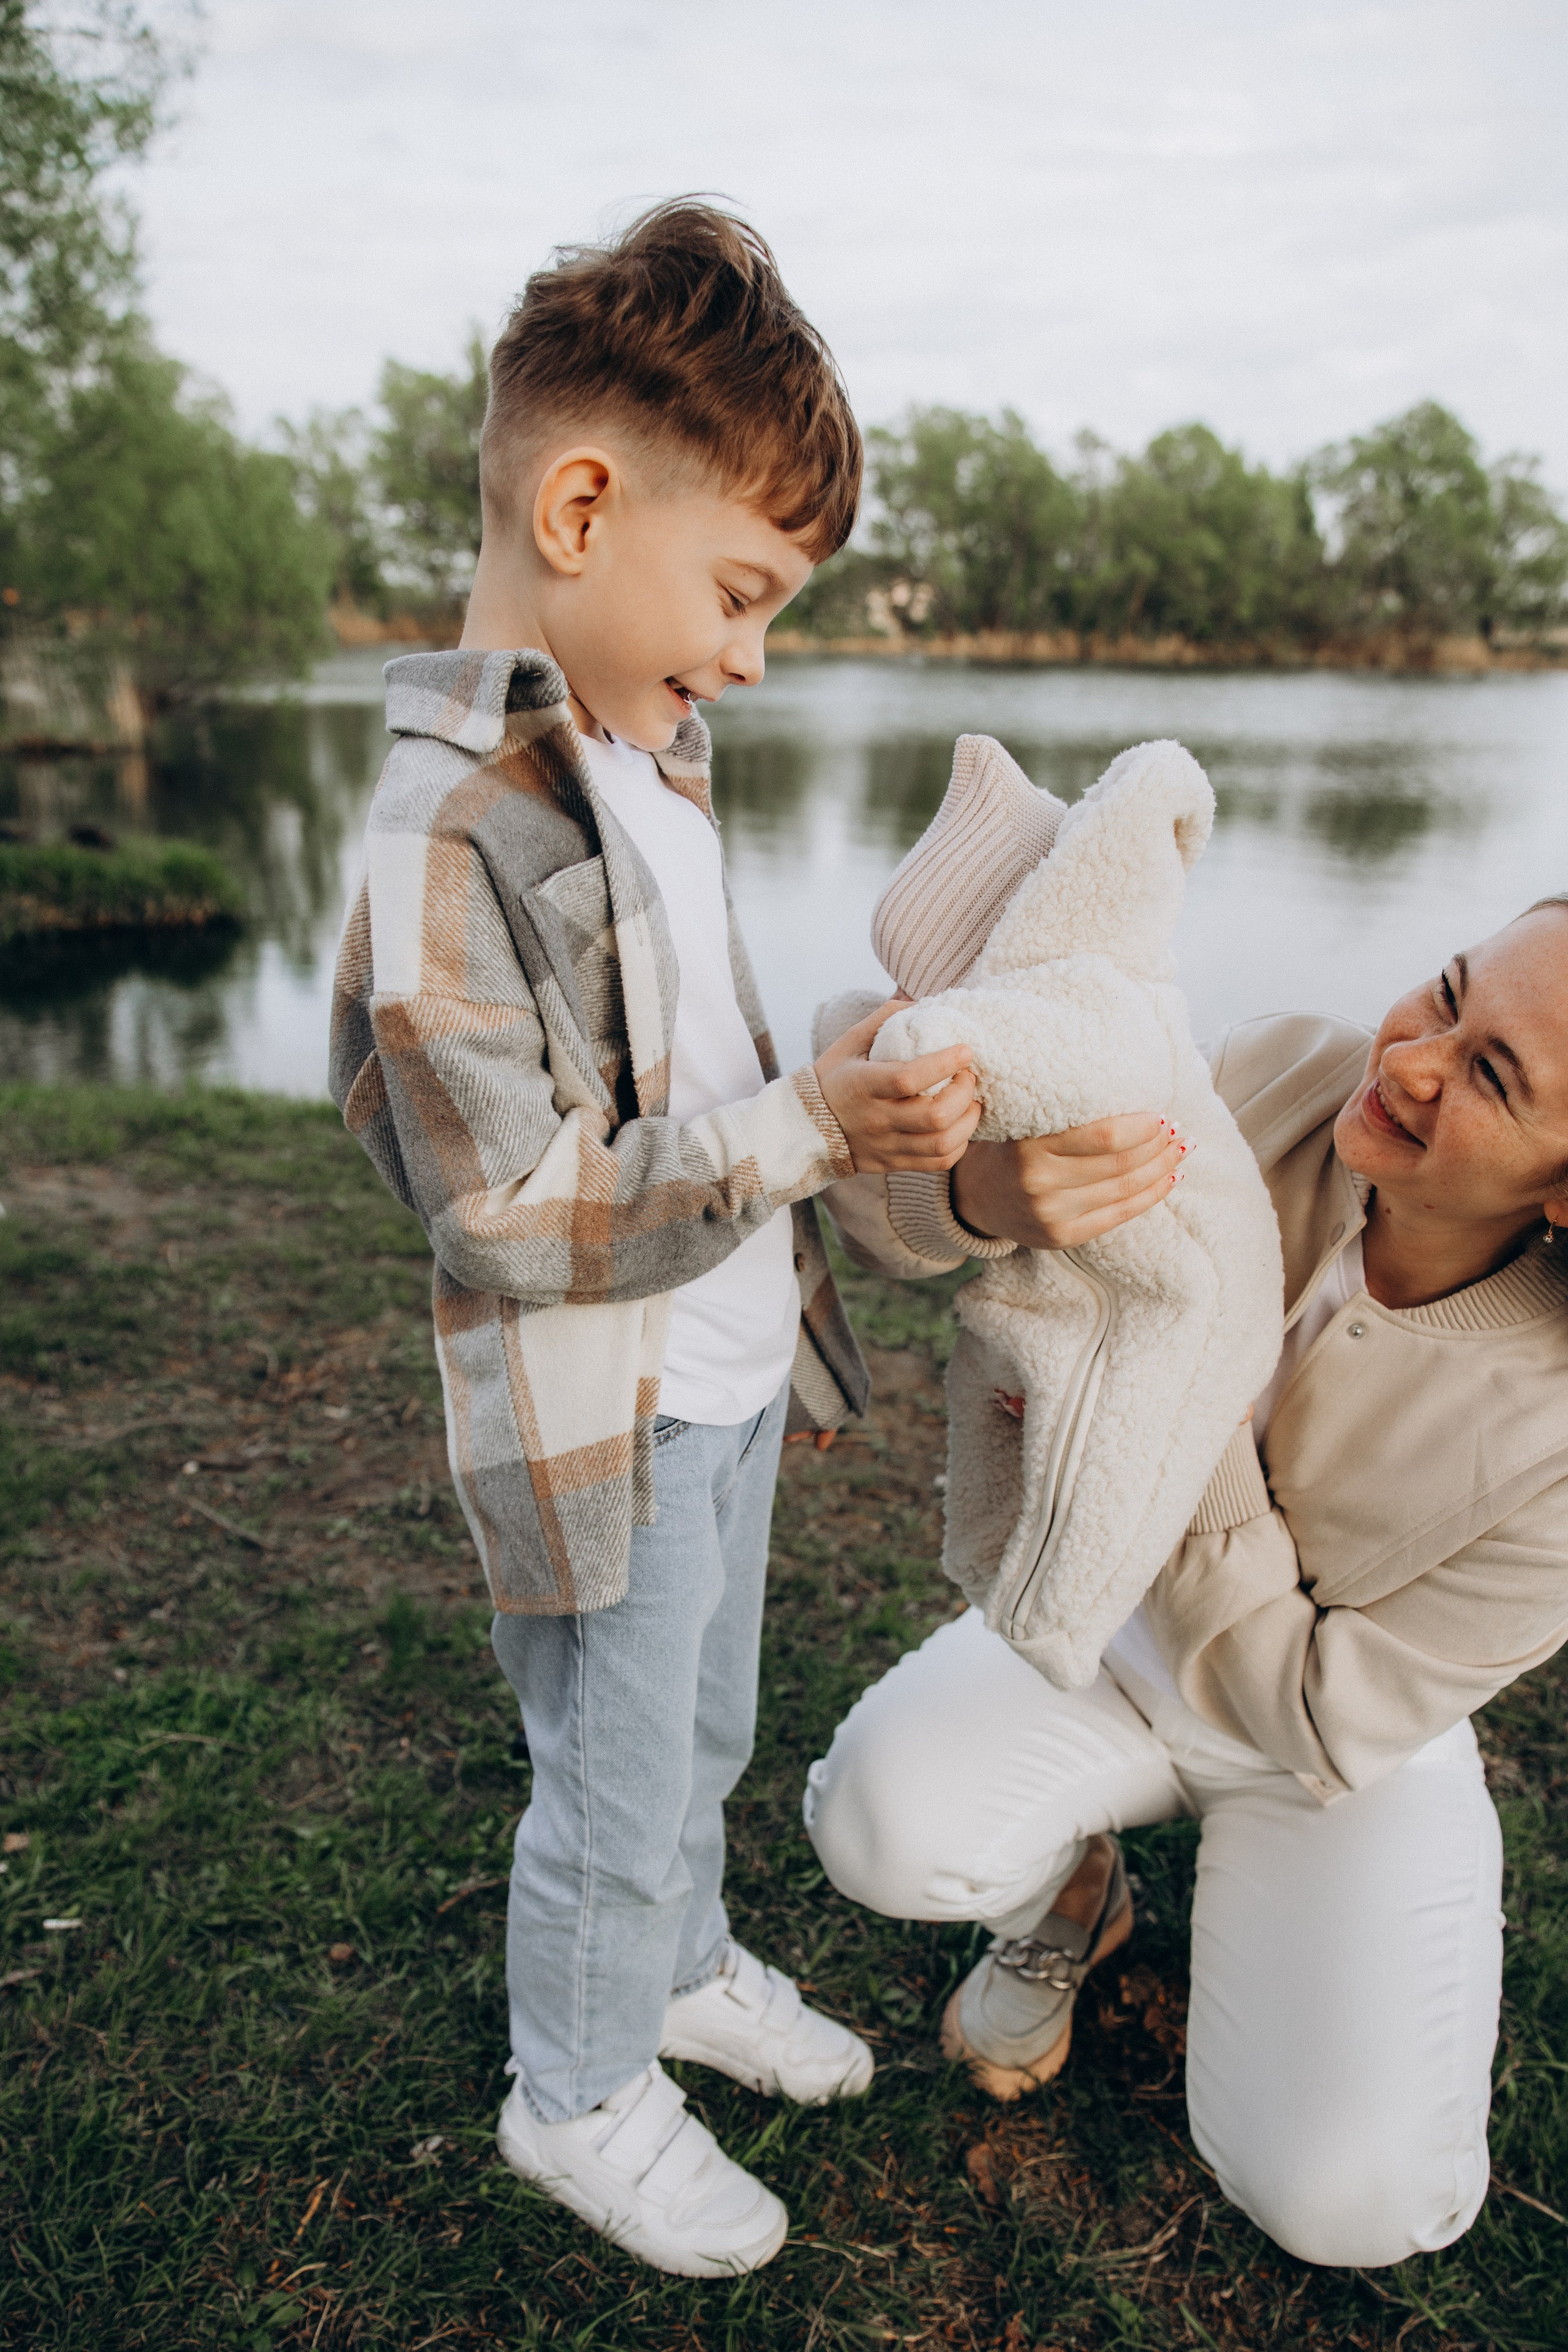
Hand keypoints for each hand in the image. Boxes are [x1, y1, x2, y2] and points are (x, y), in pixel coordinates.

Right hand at [815, 999, 981, 1174]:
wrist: (806, 1130)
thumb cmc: (833, 1079)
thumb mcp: (849, 1044)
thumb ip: (883, 1020)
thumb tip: (918, 1002)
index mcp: (863, 1085)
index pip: (908, 1078)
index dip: (944, 1064)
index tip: (965, 1051)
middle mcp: (876, 1120)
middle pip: (934, 1116)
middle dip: (964, 1093)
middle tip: (969, 1076)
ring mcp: (886, 1146)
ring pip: (942, 1144)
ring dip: (968, 1121)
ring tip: (971, 1102)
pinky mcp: (893, 1163)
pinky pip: (938, 1162)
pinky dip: (959, 1144)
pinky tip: (960, 1126)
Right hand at [950, 1115, 1187, 1249]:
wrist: (979, 1194)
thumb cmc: (1013, 1145)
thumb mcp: (1027, 1119)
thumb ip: (1066, 1110)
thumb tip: (1133, 1092)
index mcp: (1029, 1146)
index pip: (1104, 1137)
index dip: (1141, 1127)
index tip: (1161, 1114)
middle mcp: (1039, 1183)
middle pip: (1120, 1164)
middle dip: (1158, 1145)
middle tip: (1179, 1129)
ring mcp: (1050, 1214)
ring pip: (1124, 1189)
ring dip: (1161, 1168)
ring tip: (1180, 1150)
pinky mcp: (1061, 1236)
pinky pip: (1119, 1215)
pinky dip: (1150, 1195)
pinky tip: (1170, 1179)